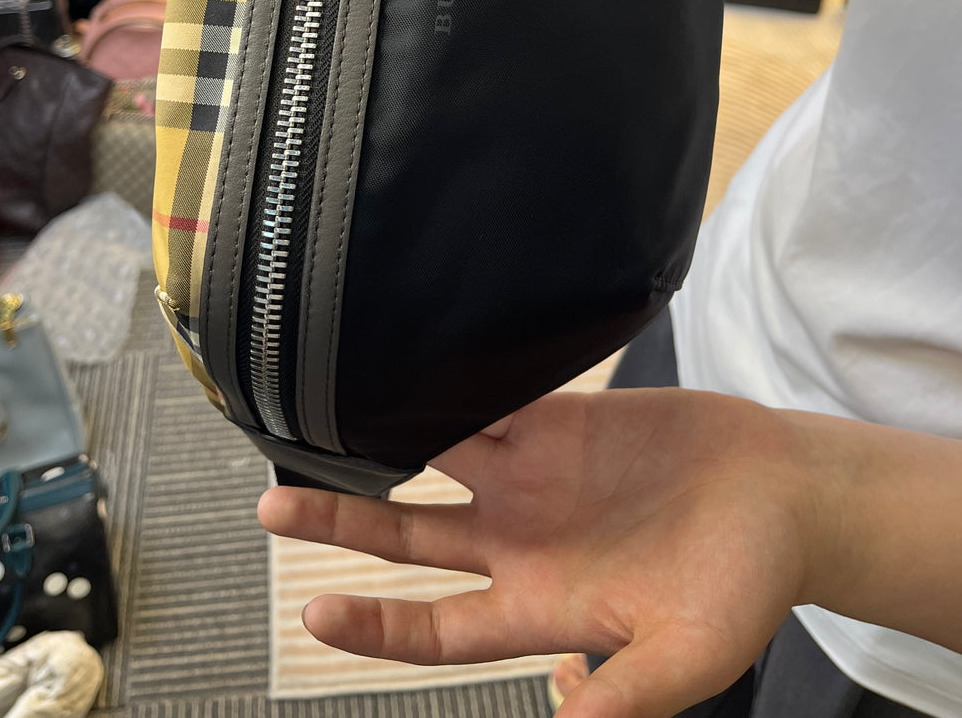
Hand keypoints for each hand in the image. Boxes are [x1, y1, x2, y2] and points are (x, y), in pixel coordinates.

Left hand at [258, 388, 823, 717]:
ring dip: (381, 439)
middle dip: (341, 520)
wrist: (784, 496)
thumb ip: (625, 697)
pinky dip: (450, 388)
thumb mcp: (687, 659)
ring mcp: (538, 476)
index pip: (436, 627)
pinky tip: (404, 369)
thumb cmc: (743, 586)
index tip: (310, 612)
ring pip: (435, 455)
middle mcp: (522, 539)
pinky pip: (492, 400)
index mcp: (541, 607)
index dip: (374, 625)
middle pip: (410, 532)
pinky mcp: (563, 419)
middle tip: (269, 503)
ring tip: (318, 416)